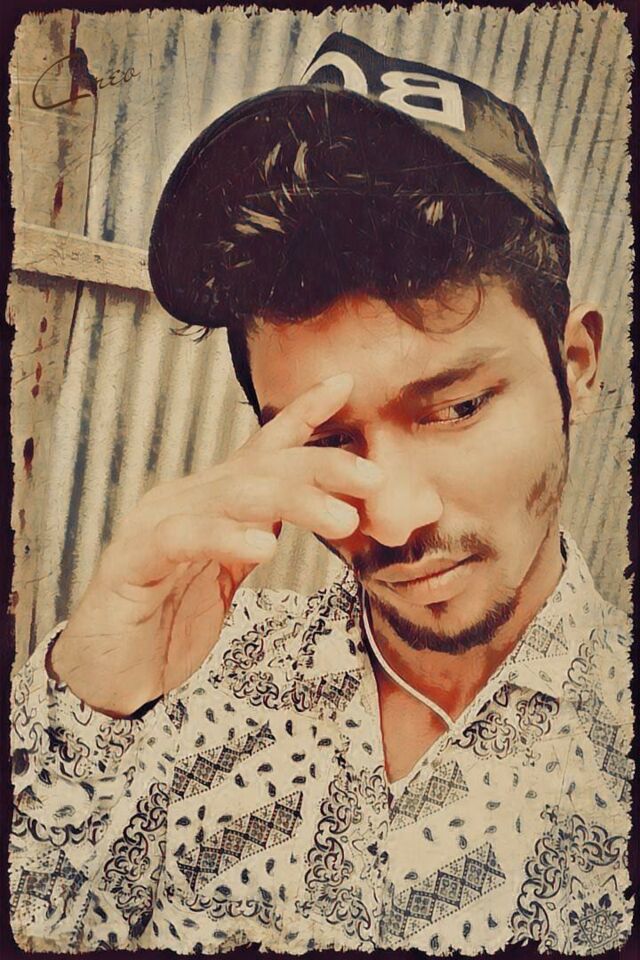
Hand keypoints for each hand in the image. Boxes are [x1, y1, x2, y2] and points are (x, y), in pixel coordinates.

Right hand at [49, 373, 380, 716]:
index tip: (343, 384)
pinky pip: (182, 540)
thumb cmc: (170, 618)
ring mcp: (155, 526)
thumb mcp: (228, 569)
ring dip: (291, 501)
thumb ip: (262, 533)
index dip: (302, 415)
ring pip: (231, 496)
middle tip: (374, 479)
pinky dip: (224, 538)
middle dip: (320, 466)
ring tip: (340, 518)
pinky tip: (261, 547)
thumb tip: (318, 511)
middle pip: (260, 468)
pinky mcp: (133, 563)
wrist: (111, 672)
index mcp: (210, 500)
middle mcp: (184, 500)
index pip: (262, 449)